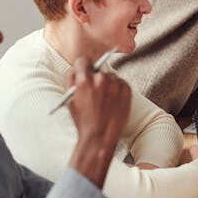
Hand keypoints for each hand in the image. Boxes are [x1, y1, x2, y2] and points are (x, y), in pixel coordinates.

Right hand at [66, 58, 131, 187]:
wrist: (100, 137)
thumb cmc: (83, 121)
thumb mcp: (70, 100)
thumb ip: (71, 81)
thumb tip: (76, 68)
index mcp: (84, 80)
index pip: (83, 60)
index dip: (83, 66)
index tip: (85, 71)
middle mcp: (100, 79)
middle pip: (98, 70)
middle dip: (96, 78)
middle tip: (96, 92)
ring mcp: (115, 84)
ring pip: (111, 77)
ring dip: (108, 84)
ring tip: (105, 101)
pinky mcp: (127, 89)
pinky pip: (121, 83)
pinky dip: (118, 90)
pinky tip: (113, 102)